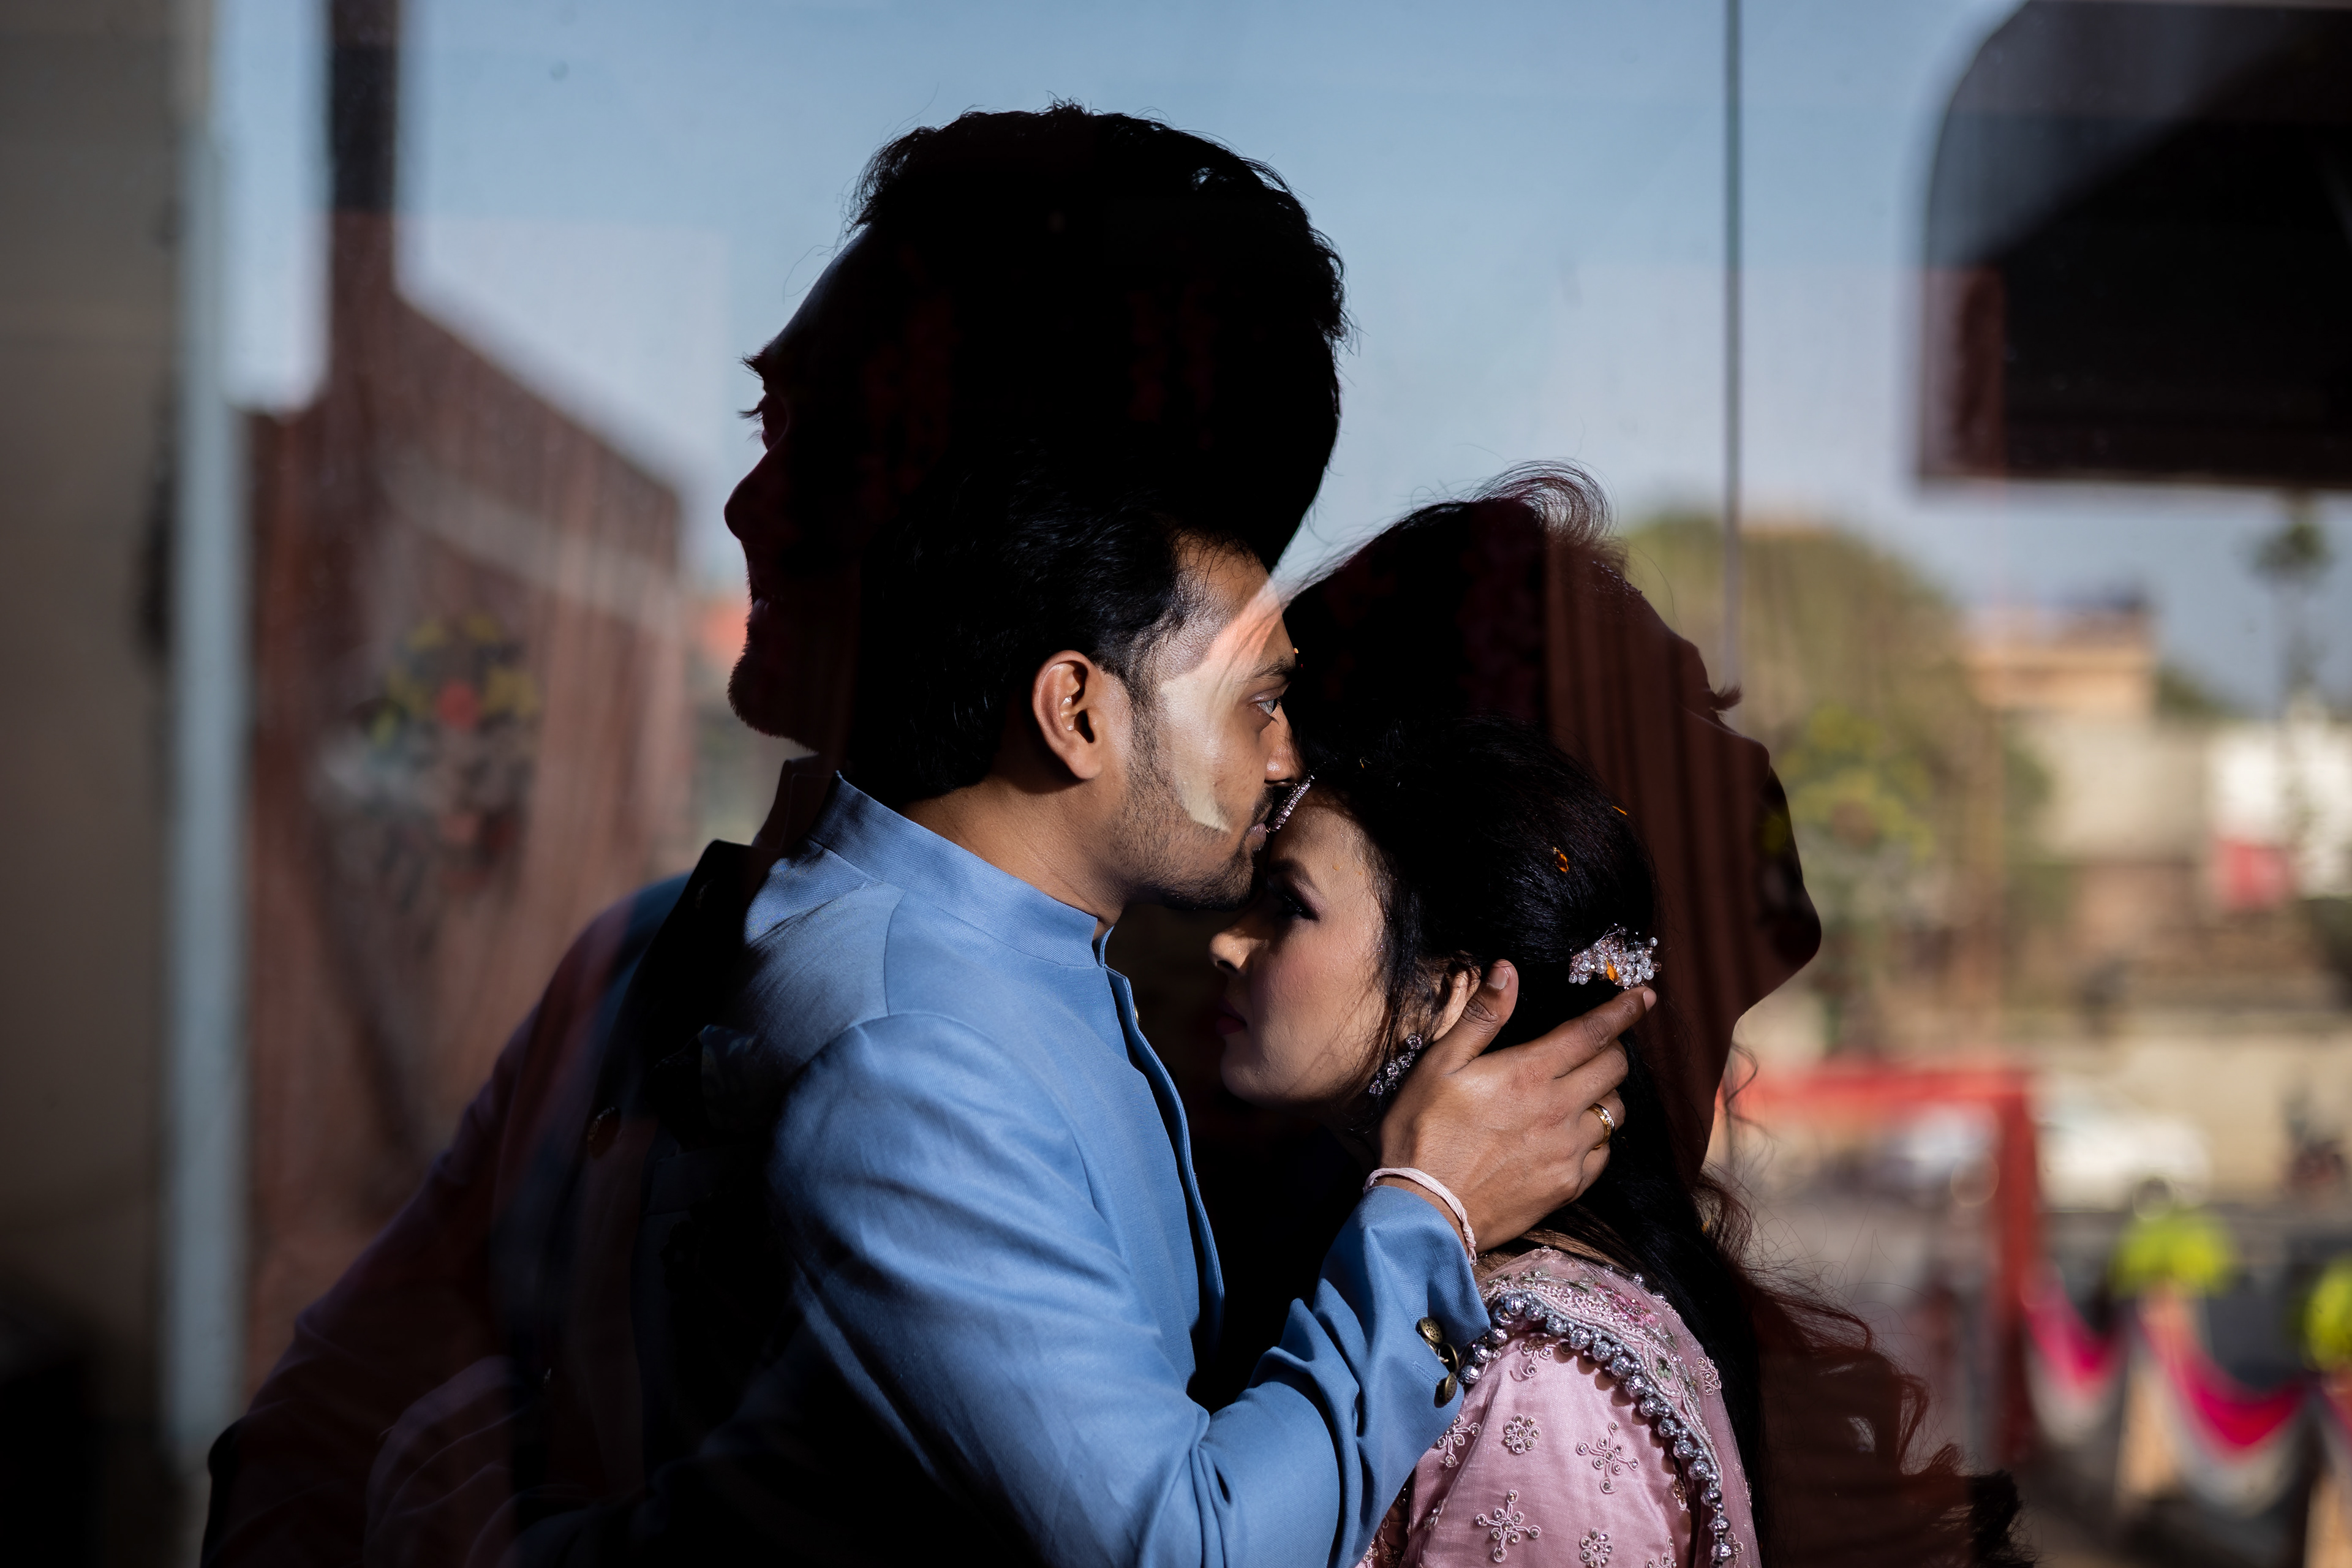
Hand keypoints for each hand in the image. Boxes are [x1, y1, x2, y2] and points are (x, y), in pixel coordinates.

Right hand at [1375, 961, 1646, 1250]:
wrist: (1424, 1212)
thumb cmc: (1423, 1133)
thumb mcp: (1439, 1065)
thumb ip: (1480, 1017)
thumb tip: (1507, 971)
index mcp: (1529, 1073)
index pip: (1593, 1032)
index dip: (1624, 1011)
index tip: (1646, 997)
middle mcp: (1559, 1110)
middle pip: (1615, 1068)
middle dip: (1614, 1048)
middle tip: (1598, 1046)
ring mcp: (1568, 1152)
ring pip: (1615, 1111)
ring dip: (1606, 1093)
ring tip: (1583, 1091)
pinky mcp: (1567, 1186)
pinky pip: (1604, 1154)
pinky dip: (1598, 1137)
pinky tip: (1574, 1135)